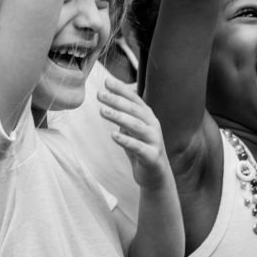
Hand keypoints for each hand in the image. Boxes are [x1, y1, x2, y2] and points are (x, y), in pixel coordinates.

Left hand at [98, 76, 173, 190]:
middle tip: (100, 94)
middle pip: (135, 110)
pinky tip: (113, 135)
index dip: (121, 89)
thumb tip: (110, 93)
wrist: (156, 175)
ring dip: (119, 117)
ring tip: (102, 111)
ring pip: (136, 126)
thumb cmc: (141, 148)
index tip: (106, 81)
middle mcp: (153, 125)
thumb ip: (125, 113)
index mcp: (148, 116)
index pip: (134, 99)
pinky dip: (126, 140)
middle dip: (117, 100)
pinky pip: (138, 147)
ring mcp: (154, 141)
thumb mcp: (133, 128)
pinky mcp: (152, 157)